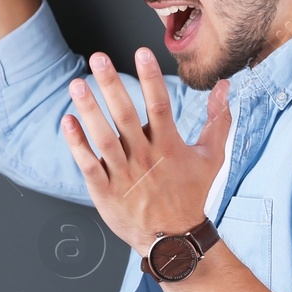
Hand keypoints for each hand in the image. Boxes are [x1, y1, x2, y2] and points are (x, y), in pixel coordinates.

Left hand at [60, 48, 232, 254]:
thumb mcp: (212, 156)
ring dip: (89, 110)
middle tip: (97, 58)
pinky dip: (77, 144)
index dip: (150, 77)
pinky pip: (88, 164)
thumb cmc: (192, 194)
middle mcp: (145, 157)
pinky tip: (67, 122)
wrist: (174, 239)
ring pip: (103, 137)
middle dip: (111, 85)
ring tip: (77, 85)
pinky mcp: (105, 191)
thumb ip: (218, 119)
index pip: (159, 104)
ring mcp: (123, 174)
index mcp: (169, 145)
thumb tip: (224, 87)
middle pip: (125, 115)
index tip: (141, 52)